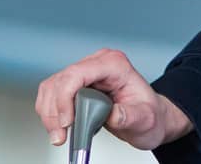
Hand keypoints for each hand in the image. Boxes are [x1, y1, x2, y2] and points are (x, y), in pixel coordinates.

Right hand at [34, 48, 194, 150]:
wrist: (150, 119)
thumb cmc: (150, 115)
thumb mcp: (146, 118)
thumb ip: (130, 116)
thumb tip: (113, 115)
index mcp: (115, 65)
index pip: (78, 73)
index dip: (65, 97)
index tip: (67, 121)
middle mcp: (98, 64)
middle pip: (61, 80)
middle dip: (55, 110)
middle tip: (60, 135)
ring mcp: (87, 73)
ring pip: (52, 86)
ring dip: (49, 113)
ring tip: (59, 135)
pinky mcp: (78, 85)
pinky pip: (53, 94)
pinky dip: (51, 112)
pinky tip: (60, 127)